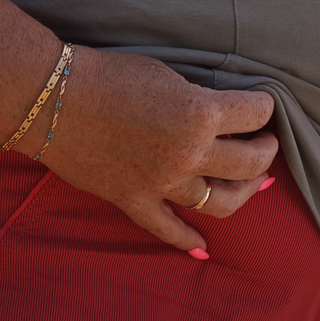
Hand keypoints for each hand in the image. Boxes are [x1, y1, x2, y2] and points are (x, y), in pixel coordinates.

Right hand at [36, 46, 282, 254]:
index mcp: (200, 114)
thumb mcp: (168, 75)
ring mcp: (163, 183)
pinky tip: (204, 245)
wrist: (53, 98)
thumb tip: (226, 113)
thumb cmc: (109, 74)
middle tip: (266, 141)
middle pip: (251, 162)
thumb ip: (200, 99)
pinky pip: (169, 230)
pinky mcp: (135, 201)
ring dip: (246, 191)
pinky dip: (188, 241)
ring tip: (252, 180)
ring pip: (222, 202)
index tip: (263, 104)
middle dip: (266, 150)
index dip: (265, 106)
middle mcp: (189, 153)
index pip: (256, 113)